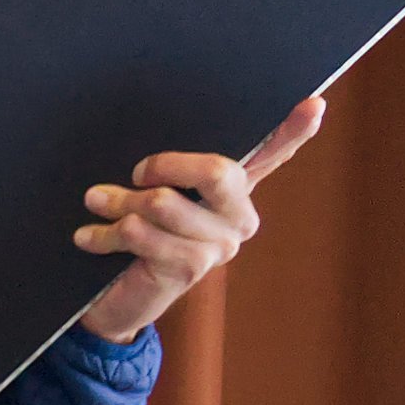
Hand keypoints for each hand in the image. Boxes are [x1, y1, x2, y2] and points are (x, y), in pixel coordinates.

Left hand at [73, 92, 320, 338]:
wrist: (114, 300)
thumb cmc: (133, 236)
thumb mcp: (148, 196)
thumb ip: (165, 171)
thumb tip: (148, 149)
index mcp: (236, 190)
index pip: (274, 155)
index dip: (294, 130)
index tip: (314, 104)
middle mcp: (239, 217)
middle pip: (217, 171)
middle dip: (163, 167)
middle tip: (133, 175)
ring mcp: (219, 245)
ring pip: (163, 202)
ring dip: (118, 201)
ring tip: (98, 204)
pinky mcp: (190, 268)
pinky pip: (140, 232)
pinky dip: (104, 232)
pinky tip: (89, 237)